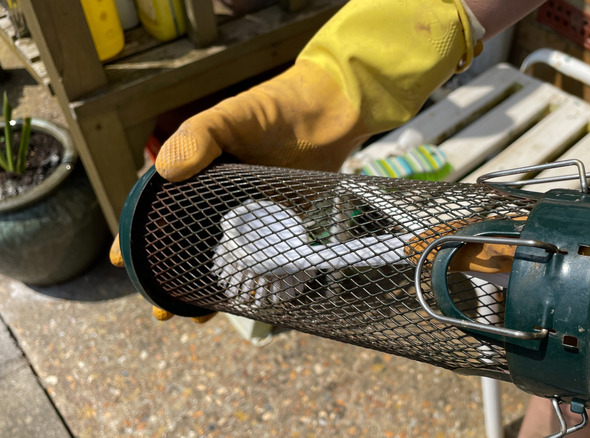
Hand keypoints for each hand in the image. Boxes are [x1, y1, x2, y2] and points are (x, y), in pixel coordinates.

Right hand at [111, 0, 483, 317]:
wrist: (328, 114)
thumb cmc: (273, 108)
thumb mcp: (228, 116)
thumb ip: (197, 137)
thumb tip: (167, 171)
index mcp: (194, 172)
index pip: (155, 209)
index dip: (135, 235)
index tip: (120, 262)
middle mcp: (215, 199)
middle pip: (184, 242)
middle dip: (168, 276)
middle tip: (161, 308)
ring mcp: (247, 216)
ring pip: (219, 257)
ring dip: (205, 287)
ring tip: (194, 315)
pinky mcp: (278, 226)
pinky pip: (258, 258)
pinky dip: (248, 280)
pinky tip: (239, 300)